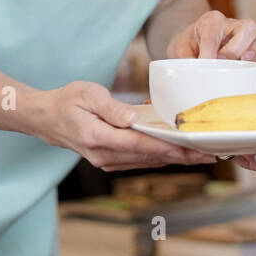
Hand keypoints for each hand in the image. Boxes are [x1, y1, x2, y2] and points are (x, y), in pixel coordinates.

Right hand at [31, 81, 217, 171]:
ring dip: (174, 159)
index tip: (192, 150)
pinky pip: (140, 160)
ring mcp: (106, 160)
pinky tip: (179, 152)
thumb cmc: (67, 101)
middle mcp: (103, 155)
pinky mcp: (110, 160)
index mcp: (98, 137)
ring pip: (147, 161)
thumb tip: (135, 118)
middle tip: (210, 155)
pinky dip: (160, 156)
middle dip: (181, 157)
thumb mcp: (88, 94)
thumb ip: (112, 108)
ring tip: (201, 155)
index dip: (169, 149)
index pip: (141, 145)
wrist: (45, 118)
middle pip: (150, 157)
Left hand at [167, 10, 255, 61]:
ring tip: (249, 61)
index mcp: (211, 21)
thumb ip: (183, 59)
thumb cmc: (189, 47)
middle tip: (225, 62)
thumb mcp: (178, 51)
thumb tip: (191, 76)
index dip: (210, 48)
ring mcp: (250, 31)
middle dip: (237, 47)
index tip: (205, 63)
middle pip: (246, 26)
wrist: (195, 43)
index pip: (214, 29)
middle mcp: (233, 23)